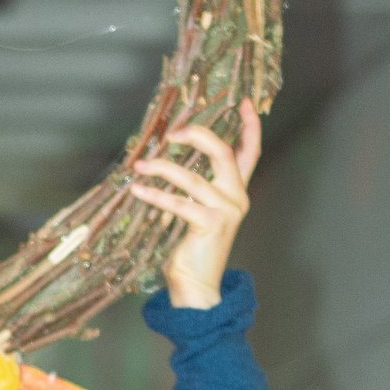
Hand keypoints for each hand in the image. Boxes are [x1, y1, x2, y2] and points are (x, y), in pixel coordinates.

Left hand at [136, 99, 259, 310]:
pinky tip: (138, 189)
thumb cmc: (194, 247)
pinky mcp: (210, 225)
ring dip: (163, 168)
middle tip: (174, 133)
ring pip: (193, 178)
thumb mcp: (199, 211)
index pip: (251, 152)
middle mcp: (237, 197)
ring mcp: (227, 211)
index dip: (251, 126)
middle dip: (199, 136)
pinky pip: (179, 203)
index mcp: (237, 191)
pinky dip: (156, 195)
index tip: (247, 102)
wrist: (197, 286)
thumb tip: (168, 159)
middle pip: (223, 153)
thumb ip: (197, 187)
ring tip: (140, 165)